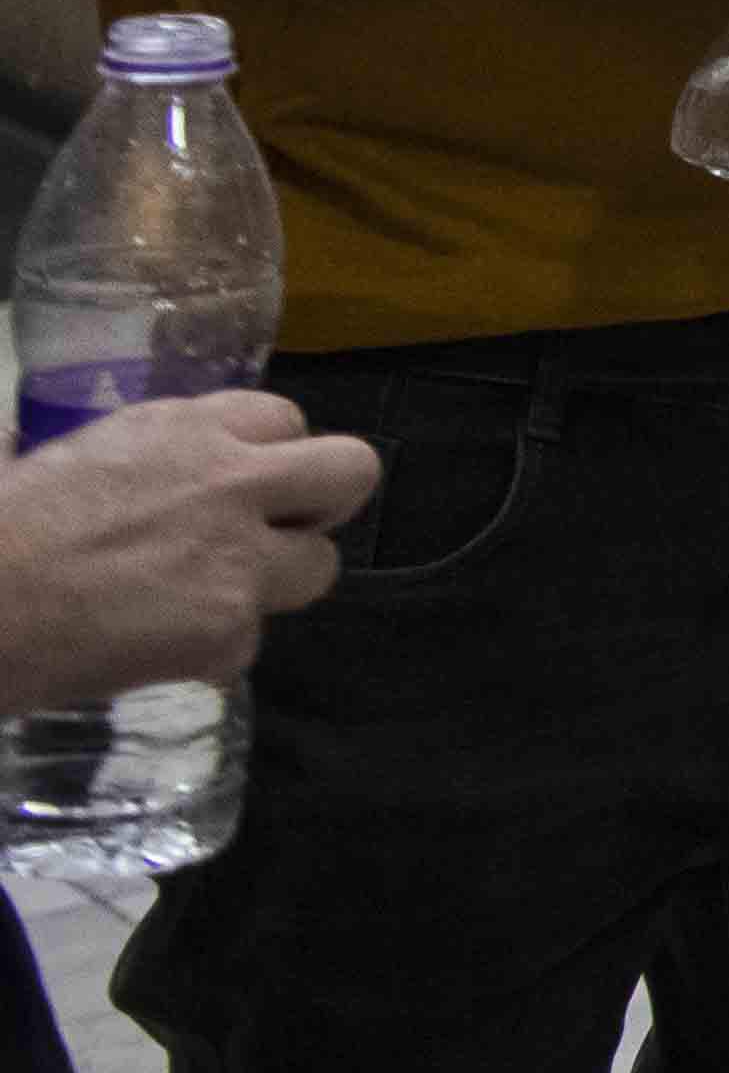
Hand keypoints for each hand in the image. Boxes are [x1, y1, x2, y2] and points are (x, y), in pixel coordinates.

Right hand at [0, 394, 377, 699]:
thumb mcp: (39, 461)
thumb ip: (79, 453)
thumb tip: (17, 446)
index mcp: (181, 428)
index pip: (285, 418)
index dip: (269, 456)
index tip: (240, 485)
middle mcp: (229, 480)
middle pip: (351, 472)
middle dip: (324, 505)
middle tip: (277, 535)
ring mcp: (238, 557)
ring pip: (318, 570)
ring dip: (272, 588)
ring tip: (202, 604)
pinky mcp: (227, 629)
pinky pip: (247, 645)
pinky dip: (206, 655)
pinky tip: (147, 653)